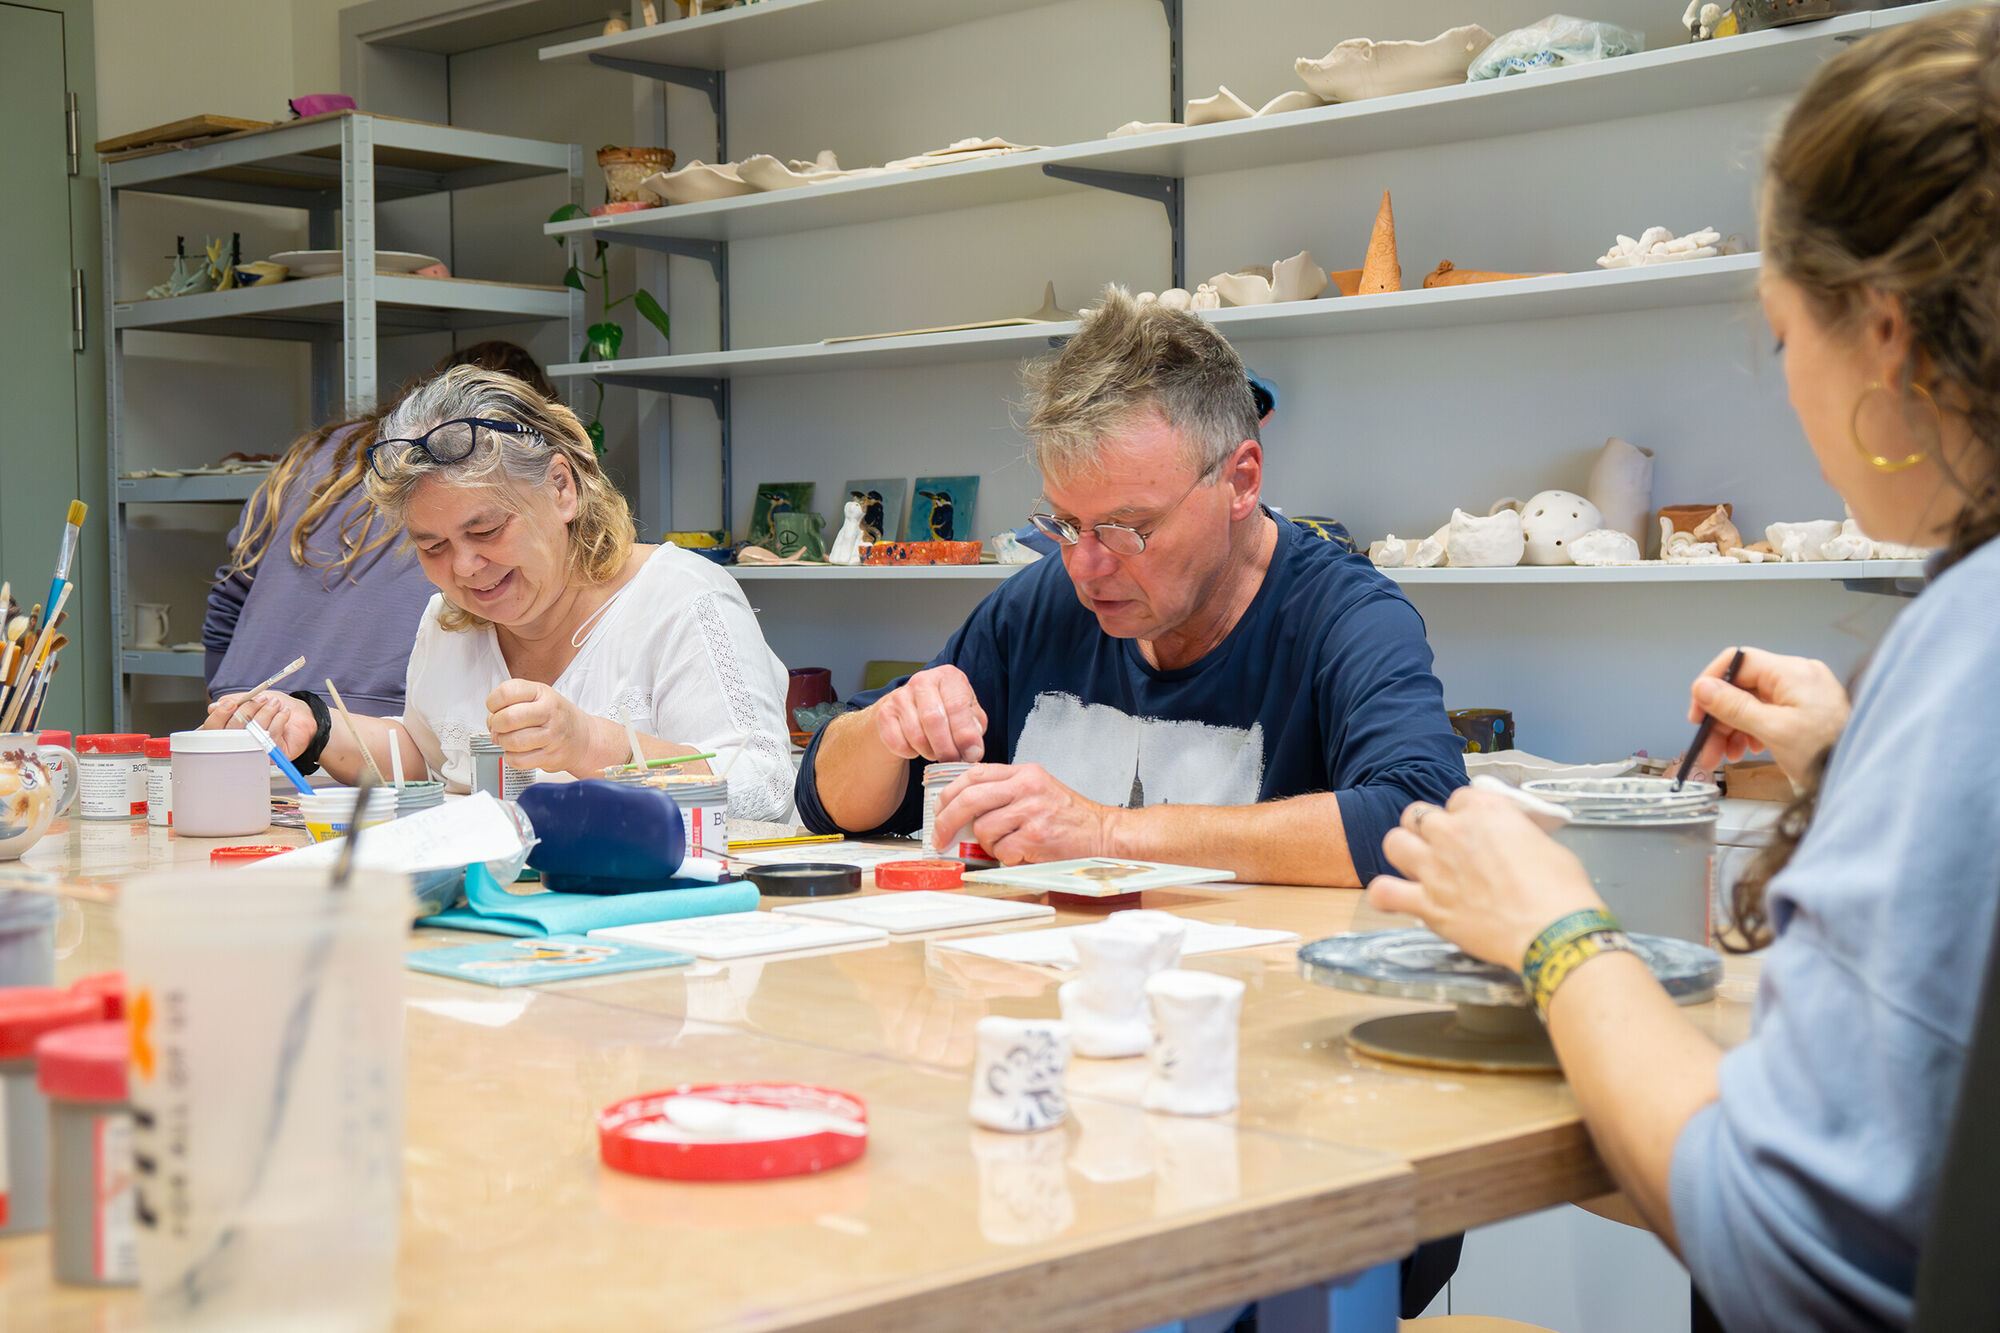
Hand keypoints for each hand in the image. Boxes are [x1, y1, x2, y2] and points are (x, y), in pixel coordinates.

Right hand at [201, 690, 314, 758]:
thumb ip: (234, 701)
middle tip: (262, 699)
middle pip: (230, 731)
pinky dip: (278, 720)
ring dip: (266, 712)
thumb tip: (214, 707)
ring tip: (275, 704)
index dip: (219, 716)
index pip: (211, 729)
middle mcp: (238, 742)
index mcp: (229, 728)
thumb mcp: (253, 698)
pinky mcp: (270, 756)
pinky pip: (269, 736)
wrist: (303, 715)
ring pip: (251, 732)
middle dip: (247, 710)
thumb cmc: (276, 707)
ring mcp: (253, 750)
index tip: (231, 704)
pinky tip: (284, 713)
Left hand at [485, 679, 616, 777]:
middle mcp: (549, 712)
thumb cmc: (555, 716)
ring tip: (510, 740)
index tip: (496, 708)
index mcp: (542, 692)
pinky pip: (518, 760)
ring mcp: (552, 735)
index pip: (507, 692)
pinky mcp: (551, 756)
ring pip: (511, 742)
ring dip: (504, 743)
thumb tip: (492, 728)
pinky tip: (518, 752)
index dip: (493, 702)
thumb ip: (510, 705)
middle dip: (496, 725)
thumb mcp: (537, 698)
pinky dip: (511, 758)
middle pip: (507, 718)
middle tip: (500, 727)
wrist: (584, 738)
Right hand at [871, 665, 986, 762]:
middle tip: (953, 761)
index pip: (957, 706)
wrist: (910, 709)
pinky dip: (910, 753)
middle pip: (934, 720)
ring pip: (916, 736)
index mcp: (948, 676)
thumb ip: (974, 730)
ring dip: (930, 752)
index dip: (965, 735)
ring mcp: (900, 696)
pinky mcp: (884, 713)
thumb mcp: (968, 715)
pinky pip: (898, 743)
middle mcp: (922, 681)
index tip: (972, 755)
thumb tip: (973, 752)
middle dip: (946, 748)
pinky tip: (917, 749)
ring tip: (937, 753)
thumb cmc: (946, 712)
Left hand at [932, 763, 1114, 864]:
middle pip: (969, 799)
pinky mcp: (1036, 837)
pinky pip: (1002, 850)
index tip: (939, 810)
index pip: (973, 775)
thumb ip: (1005, 793)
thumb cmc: (1071, 818)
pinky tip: (1024, 853)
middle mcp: (1027, 787)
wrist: (1105, 835)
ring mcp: (1032, 811)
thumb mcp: (1038, 790)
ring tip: (1009, 845)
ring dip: (989, 845)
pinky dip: (1007, 857)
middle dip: (947, 821)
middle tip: (941, 838)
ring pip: (983, 829)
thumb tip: (963, 809)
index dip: (949, 794)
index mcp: (1025, 773)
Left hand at [1369, 788, 1603, 968]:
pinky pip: (1383, 892)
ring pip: (1394, 843)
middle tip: (1441, 848)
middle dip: (1428, 829)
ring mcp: (1434, 867)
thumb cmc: (1561, 890)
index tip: (1472, 831)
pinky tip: (1396, 897)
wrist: (1554, 931)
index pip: (1458, 799)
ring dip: (1404, 852)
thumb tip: (1510, 840)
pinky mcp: (1426, 904)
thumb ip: (1515, 834)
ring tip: (1418, 867)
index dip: (1463, 816)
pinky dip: (1386, 895)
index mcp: (1485, 811)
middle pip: (1419, 815)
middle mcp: (1452, 832)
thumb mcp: (1545, 844)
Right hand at [1687, 646, 1847, 785]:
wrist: (1862, 773)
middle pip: (1742, 688)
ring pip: (1752, 703)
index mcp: (1791, 672)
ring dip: (1732, 729)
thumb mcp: (1773, 730)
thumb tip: (1702, 687)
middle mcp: (1797, 676)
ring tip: (1724, 756)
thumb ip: (1735, 707)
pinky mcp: (1805, 710)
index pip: (1738, 661)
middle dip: (1720, 719)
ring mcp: (1802, 694)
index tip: (1698, 712)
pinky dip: (1751, 731)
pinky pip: (1767, 713)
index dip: (1711, 683)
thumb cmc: (1827, 752)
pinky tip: (1748, 749)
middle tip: (1706, 747)